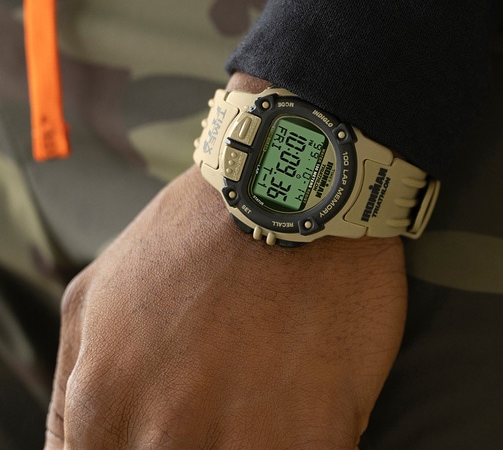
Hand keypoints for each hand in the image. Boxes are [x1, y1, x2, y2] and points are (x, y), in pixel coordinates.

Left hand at [45, 128, 406, 449]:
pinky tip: (305, 391)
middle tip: (223, 387)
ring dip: (253, 438)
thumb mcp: (98, 291)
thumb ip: (72, 385)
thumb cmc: (199, 233)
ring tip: (265, 386)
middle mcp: (166, 437)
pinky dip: (302, 435)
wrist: (293, 192)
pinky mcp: (316, 437)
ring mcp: (246, 442)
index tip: (168, 427)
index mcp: (104, 406)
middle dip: (196, 439)